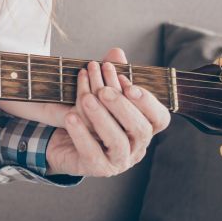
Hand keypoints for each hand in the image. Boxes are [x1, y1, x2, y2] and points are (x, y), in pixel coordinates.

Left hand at [44, 47, 171, 176]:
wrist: (62, 142)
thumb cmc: (88, 115)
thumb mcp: (99, 93)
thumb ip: (110, 74)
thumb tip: (116, 52)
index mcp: (144, 127)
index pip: (159, 118)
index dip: (146, 101)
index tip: (126, 82)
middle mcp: (137, 146)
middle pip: (140, 129)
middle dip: (122, 107)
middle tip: (103, 90)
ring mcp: (119, 160)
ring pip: (118, 142)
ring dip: (102, 118)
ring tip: (86, 99)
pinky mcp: (98, 168)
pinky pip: (92, 153)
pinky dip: (81, 134)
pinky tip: (71, 116)